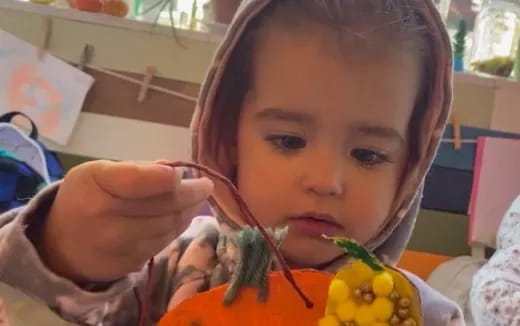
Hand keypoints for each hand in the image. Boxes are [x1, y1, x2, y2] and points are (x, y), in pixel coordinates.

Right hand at [36, 160, 212, 281]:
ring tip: (199, 198)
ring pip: (169, 225)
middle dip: (192, 193)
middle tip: (206, 185)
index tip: (186, 171)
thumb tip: (173, 169)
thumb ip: (136, 170)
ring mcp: (118, 245)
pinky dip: (178, 227)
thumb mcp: (99, 173)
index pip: (139, 180)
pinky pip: (164, 241)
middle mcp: (106, 217)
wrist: (59, 247)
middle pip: (163, 204)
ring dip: (189, 210)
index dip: (169, 176)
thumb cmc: (84, 198)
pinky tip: (183, 216)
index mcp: (96, 183)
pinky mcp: (129, 263)